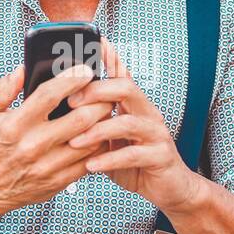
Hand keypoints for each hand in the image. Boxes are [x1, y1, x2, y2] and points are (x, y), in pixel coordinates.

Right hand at [0, 62, 112, 220]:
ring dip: (102, 123)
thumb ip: (2, 90)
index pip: (48, 96)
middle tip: (104, 92)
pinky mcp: (58, 181)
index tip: (85, 70)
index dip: (71, 80)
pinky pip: (89, 161)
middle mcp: (33, 146)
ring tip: (104, 111)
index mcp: (15, 126)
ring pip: (90, 141)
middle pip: (80, 119)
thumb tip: (22, 70)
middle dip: (98, 102)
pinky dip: (98, 145)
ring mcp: (48, 166)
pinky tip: (97, 134)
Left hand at [65, 38, 206, 214]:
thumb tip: (63, 108)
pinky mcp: (160, 157)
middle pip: (126, 89)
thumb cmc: (135, 163)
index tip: (90, 44)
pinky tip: (91, 166)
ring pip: (128, 122)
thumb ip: (94, 123)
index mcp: (135, 106)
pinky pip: (133, 155)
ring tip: (75, 141)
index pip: (121, 75)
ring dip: (98, 130)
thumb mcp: (111, 139)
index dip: (108, 58)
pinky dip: (109, 160)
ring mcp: (157, 134)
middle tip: (70, 102)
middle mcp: (148, 114)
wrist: (170, 188)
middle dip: (96, 91)